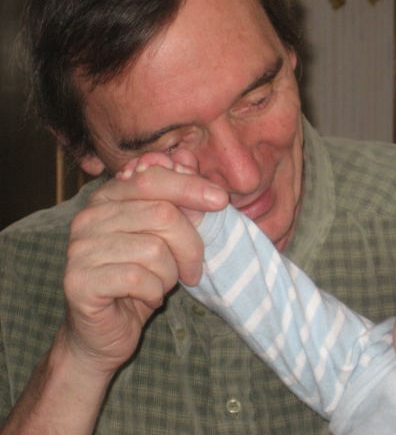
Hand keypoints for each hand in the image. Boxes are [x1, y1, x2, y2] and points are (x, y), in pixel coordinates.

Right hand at [60, 149, 226, 375]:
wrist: (105, 331)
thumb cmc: (140, 280)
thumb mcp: (165, 237)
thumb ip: (176, 200)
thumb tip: (188, 158)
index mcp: (107, 198)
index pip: (152, 178)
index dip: (190, 187)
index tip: (221, 200)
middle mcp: (88, 217)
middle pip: (162, 214)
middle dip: (190, 246)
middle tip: (192, 270)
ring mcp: (80, 248)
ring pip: (154, 249)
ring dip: (169, 274)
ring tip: (159, 284)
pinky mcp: (79, 280)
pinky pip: (139, 278)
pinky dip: (154, 292)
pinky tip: (146, 297)